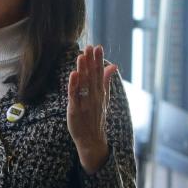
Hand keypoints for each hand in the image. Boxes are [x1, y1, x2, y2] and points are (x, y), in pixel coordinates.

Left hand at [67, 45, 114, 173]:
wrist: (92, 140)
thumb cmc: (96, 117)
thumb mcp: (103, 97)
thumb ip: (106, 81)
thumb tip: (113, 65)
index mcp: (101, 92)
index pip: (100, 73)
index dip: (99, 60)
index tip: (98, 47)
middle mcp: (95, 96)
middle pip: (93, 76)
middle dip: (92, 61)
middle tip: (90, 47)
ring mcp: (86, 103)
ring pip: (84, 84)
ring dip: (83, 70)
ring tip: (82, 56)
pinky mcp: (75, 110)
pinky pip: (75, 96)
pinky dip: (74, 85)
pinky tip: (73, 74)